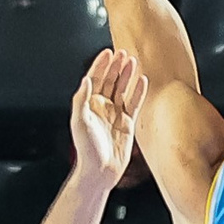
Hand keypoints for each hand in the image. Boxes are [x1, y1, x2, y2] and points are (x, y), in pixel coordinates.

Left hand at [69, 50, 146, 189]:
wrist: (101, 171)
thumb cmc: (87, 149)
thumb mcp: (80, 123)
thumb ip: (82, 100)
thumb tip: (85, 79)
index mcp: (89, 105)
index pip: (95, 79)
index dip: (101, 65)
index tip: (108, 51)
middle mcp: (102, 107)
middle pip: (110, 81)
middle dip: (116, 66)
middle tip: (123, 52)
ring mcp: (116, 114)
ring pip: (123, 89)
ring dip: (127, 76)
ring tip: (133, 61)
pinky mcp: (128, 123)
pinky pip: (135, 103)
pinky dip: (139, 92)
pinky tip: (143, 80)